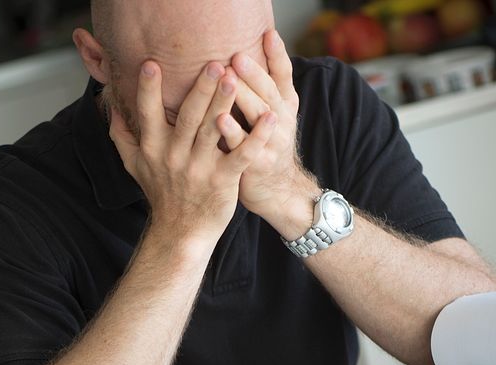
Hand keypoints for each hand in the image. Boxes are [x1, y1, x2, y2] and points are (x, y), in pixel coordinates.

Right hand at [110, 60, 277, 247]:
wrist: (180, 232)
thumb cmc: (161, 194)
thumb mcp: (135, 166)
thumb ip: (122, 136)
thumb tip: (110, 107)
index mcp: (154, 148)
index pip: (147, 115)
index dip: (148, 90)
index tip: (152, 63)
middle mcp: (175, 157)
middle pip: (187, 118)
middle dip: (200, 90)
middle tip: (214, 63)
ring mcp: (200, 169)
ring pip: (212, 132)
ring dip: (223, 105)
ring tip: (235, 80)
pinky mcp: (223, 181)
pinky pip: (240, 157)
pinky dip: (256, 139)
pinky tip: (270, 120)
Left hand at [219, 30, 319, 237]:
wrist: (277, 191)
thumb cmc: (266, 147)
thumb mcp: (274, 117)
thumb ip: (264, 90)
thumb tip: (248, 55)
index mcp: (284, 105)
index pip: (283, 75)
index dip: (278, 55)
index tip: (268, 33)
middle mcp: (281, 121)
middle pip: (269, 92)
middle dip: (254, 73)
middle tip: (236, 55)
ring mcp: (271, 143)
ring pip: (258, 116)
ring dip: (243, 96)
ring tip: (227, 79)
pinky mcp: (256, 164)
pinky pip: (243, 146)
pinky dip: (232, 132)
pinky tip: (218, 119)